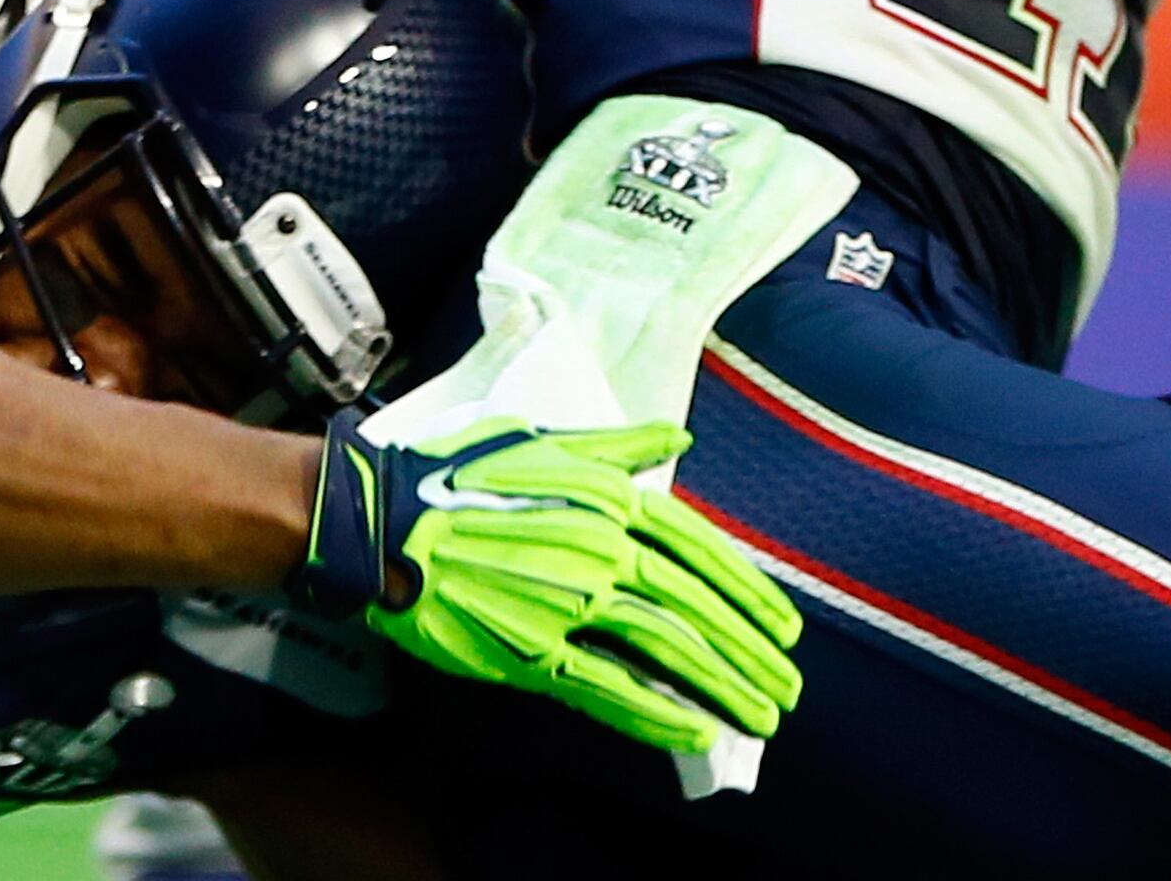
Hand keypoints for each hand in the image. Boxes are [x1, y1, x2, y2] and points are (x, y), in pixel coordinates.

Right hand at [291, 415, 802, 754]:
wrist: (383, 520)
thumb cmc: (457, 472)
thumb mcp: (544, 438)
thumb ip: (618, 447)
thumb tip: (679, 439)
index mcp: (609, 499)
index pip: (700, 550)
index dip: (747, 592)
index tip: (783, 627)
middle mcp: (602, 550)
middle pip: (696, 607)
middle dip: (750, 653)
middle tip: (787, 688)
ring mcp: (569, 603)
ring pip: (666, 649)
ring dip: (721, 687)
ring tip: (759, 717)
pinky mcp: (531, 649)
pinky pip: (606, 688)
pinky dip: (655, 714)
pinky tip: (693, 732)